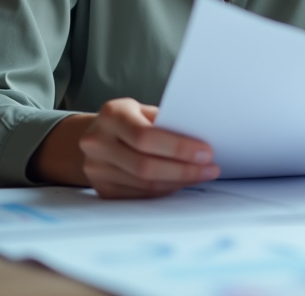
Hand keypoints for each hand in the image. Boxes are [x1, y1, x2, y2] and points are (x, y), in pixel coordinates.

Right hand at [78, 97, 219, 198]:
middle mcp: (98, 143)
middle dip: (184, 170)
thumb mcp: (142, 110)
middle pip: (146, 166)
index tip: (206, 152)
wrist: (94, 135)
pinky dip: (165, 189)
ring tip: (201, 175)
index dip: (178, 148)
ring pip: (145, 184)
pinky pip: (141, 195)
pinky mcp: (103, 189)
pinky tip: (181, 182)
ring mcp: (97, 169)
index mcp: (111, 115)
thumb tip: (201, 138)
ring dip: (178, 182)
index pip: (146, 137)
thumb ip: (165, 122)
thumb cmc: (128, 119)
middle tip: (210, 169)